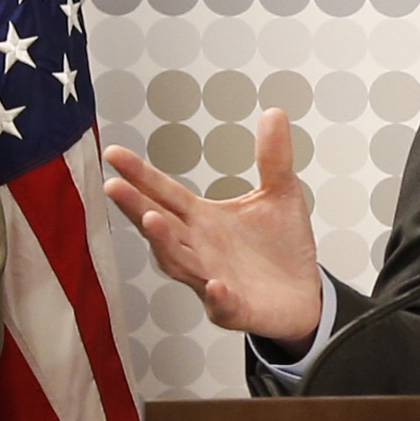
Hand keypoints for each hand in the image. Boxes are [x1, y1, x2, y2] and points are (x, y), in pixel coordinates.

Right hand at [103, 106, 323, 347]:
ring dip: (165, 244)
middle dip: (137, 207)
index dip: (140, 175)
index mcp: (204, 219)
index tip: (114, 154)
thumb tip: (274, 111)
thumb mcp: (281, 194)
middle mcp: (200, 248)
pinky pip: (221, 304)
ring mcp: (212, 279)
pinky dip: (217, 296)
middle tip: (114, 186)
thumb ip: (273, 158)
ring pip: (179, 263)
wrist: (305, 294)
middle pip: (161, 226)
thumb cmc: (282, 247)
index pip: (165, 193)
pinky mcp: (236, 308)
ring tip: (152, 221)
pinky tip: (214, 285)